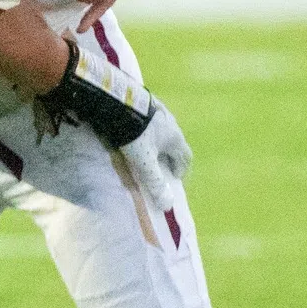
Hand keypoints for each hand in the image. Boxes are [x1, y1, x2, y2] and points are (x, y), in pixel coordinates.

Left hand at [119, 97, 191, 212]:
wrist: (120, 102)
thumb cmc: (135, 135)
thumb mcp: (144, 163)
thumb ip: (155, 183)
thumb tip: (167, 206)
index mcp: (175, 138)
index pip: (185, 157)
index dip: (181, 169)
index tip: (174, 178)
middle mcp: (171, 123)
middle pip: (174, 143)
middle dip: (168, 155)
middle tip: (158, 166)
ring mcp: (159, 110)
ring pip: (162, 130)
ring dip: (157, 141)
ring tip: (145, 149)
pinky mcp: (145, 101)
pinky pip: (150, 119)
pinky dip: (145, 129)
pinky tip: (133, 130)